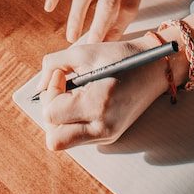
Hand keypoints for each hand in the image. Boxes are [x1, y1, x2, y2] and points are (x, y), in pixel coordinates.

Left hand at [40, 37, 167, 149]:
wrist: (155, 68)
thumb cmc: (122, 56)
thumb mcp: (85, 52)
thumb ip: (54, 63)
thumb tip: (38, 86)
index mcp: (97, 105)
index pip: (52, 114)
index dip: (50, 91)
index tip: (61, 73)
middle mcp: (102, 128)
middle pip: (55, 139)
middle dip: (51, 113)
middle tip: (62, 90)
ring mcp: (107, 135)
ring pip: (65, 142)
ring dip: (62, 120)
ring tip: (73, 95)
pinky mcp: (110, 136)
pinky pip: (80, 137)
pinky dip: (74, 121)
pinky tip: (84, 100)